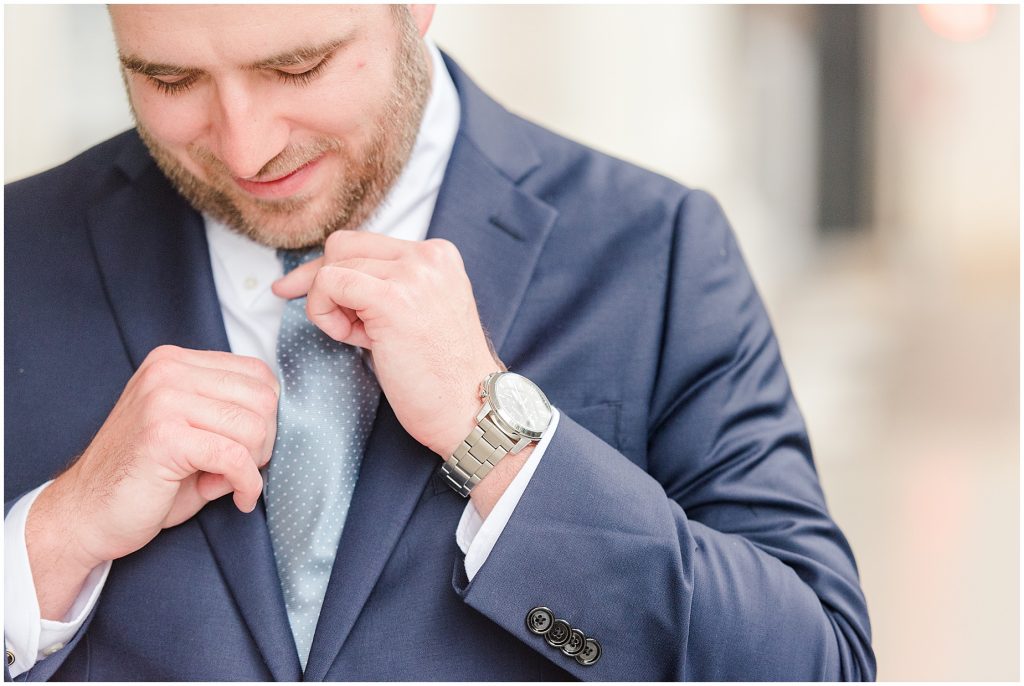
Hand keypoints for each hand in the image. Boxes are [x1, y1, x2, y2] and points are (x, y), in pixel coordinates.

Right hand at [32, 345, 278, 572]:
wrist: (84, 514)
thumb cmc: (144, 478)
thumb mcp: (193, 432)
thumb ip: (231, 417)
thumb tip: (278, 420)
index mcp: (175, 363)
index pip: (257, 373)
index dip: (267, 415)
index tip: (251, 446)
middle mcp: (168, 371)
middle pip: (262, 398)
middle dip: (265, 441)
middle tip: (244, 469)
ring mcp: (163, 400)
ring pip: (252, 426)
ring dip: (254, 464)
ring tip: (231, 482)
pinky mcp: (164, 436)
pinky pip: (234, 456)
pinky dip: (246, 483)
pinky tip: (238, 499)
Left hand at [272, 231, 500, 457]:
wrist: (471, 408)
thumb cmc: (442, 375)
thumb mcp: (419, 312)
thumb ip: (386, 287)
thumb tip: (327, 279)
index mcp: (438, 256)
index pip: (366, 243)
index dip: (334, 269)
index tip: (304, 290)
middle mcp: (428, 256)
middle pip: (344, 245)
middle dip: (320, 281)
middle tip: (328, 320)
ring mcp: (412, 274)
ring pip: (333, 265)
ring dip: (328, 304)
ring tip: (356, 338)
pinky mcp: (392, 299)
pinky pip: (330, 284)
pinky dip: (324, 311)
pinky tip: (347, 337)